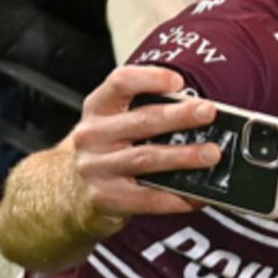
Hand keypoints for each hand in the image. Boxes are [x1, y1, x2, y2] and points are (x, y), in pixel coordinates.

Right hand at [68, 65, 219, 235]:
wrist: (66, 191)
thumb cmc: (106, 148)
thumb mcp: (115, 121)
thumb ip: (148, 111)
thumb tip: (199, 111)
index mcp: (99, 108)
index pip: (121, 82)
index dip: (150, 78)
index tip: (179, 81)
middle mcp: (93, 135)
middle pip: (142, 120)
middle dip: (180, 116)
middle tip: (209, 112)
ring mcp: (97, 168)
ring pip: (147, 158)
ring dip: (184, 156)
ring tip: (212, 153)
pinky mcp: (106, 198)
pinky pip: (148, 199)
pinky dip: (177, 197)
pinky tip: (198, 195)